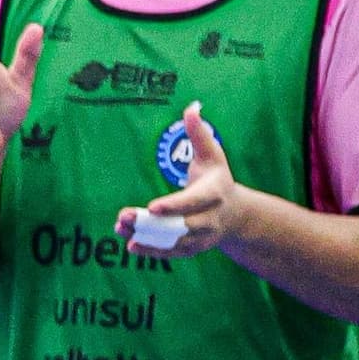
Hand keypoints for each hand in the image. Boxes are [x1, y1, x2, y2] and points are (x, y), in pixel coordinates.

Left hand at [120, 101, 250, 256]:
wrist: (237, 215)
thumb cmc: (217, 179)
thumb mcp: (212, 155)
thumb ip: (199, 133)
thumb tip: (192, 106)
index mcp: (214, 193)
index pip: (193, 201)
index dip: (174, 205)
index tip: (151, 207)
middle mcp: (211, 218)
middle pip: (182, 225)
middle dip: (153, 224)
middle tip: (125, 217)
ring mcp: (204, 236)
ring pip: (175, 241)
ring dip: (148, 238)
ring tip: (121, 228)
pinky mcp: (195, 248)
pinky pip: (174, 253)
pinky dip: (154, 252)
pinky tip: (132, 246)